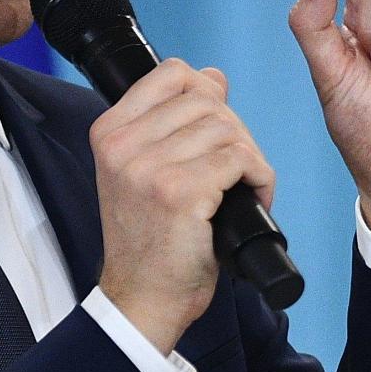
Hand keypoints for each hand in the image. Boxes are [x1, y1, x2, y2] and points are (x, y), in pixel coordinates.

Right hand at [91, 60, 274, 353]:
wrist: (143, 297)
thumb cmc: (151, 238)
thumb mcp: (145, 171)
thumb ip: (172, 123)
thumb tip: (212, 77)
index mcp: (109, 132)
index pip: (173, 73)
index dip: (208, 95)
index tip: (215, 130)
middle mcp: (123, 145)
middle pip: (209, 102)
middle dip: (236, 133)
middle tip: (235, 171)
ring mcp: (149, 168)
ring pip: (229, 129)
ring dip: (250, 159)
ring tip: (241, 189)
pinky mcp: (181, 192)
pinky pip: (241, 159)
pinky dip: (261, 179)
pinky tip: (252, 200)